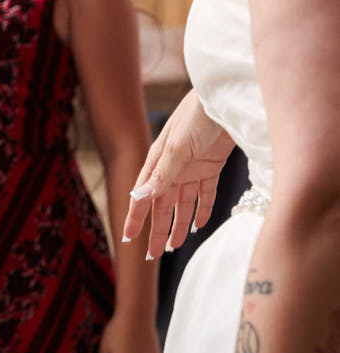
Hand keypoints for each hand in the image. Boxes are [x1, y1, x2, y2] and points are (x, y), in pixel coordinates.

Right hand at [123, 91, 235, 260]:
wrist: (225, 98)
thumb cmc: (196, 116)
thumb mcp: (177, 148)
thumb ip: (161, 175)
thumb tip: (140, 198)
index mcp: (157, 163)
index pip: (143, 197)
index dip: (135, 218)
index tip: (128, 238)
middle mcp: (171, 169)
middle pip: (163, 206)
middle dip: (158, 230)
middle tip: (154, 255)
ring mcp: (191, 168)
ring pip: (183, 204)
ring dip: (179, 224)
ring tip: (176, 245)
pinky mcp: (211, 167)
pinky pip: (205, 193)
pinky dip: (202, 209)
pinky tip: (200, 224)